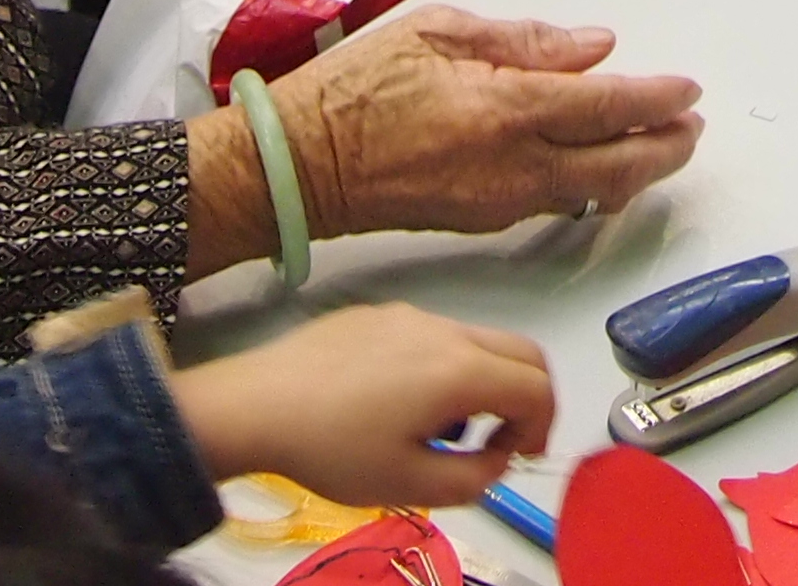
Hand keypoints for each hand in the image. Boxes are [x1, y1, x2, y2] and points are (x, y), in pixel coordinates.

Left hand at [167, 304, 556, 509]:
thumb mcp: (410, 485)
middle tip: (498, 441)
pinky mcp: (378, 313)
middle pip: (520, 351)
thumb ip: (475, 478)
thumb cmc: (334, 450)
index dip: (542, 426)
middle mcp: (445, 330)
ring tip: (438, 427)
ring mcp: (410, 314)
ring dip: (483, 383)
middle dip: (526, 398)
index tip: (516, 458)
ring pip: (477, 340)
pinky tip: (394, 403)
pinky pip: (433, 335)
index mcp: (460, 371)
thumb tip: (497, 458)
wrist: (255, 405)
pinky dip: (443, 367)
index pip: (537, 387)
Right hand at [272, 5, 703, 236]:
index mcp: (506, 109)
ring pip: (594, 193)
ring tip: (662, 143)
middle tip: (693, 126)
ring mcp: (500, 202)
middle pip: (619, 166)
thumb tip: (593, 47)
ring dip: (636, 170)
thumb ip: (523, 41)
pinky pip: (556, 204)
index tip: (688, 89)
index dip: (659, 99)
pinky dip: (593, 184)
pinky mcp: (483, 222)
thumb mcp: (438, 32)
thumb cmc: (354, 90)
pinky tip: (600, 166)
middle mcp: (514, 166)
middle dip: (667, 148)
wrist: (299, 167)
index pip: (610, 107)